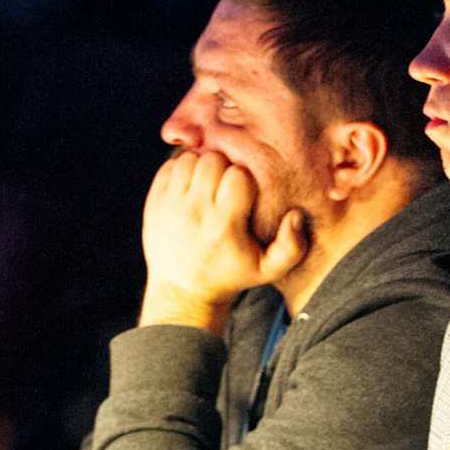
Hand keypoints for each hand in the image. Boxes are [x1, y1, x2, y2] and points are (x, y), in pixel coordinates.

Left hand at [137, 148, 306, 332]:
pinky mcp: (154, 202)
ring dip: (203, 167)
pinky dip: (183, 170)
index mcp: (224, 224)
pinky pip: (170, 166)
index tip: (245, 194)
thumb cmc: (230, 275)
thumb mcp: (267, 269)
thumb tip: (295, 215)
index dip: (245, 179)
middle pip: (213, 160)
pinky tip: (192, 188)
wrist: (183, 290)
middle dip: (224, 167)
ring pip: (190, 158)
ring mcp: (171, 204)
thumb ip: (292, 246)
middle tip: (227, 186)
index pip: (238, 175)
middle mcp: (195, 210)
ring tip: (210, 185)